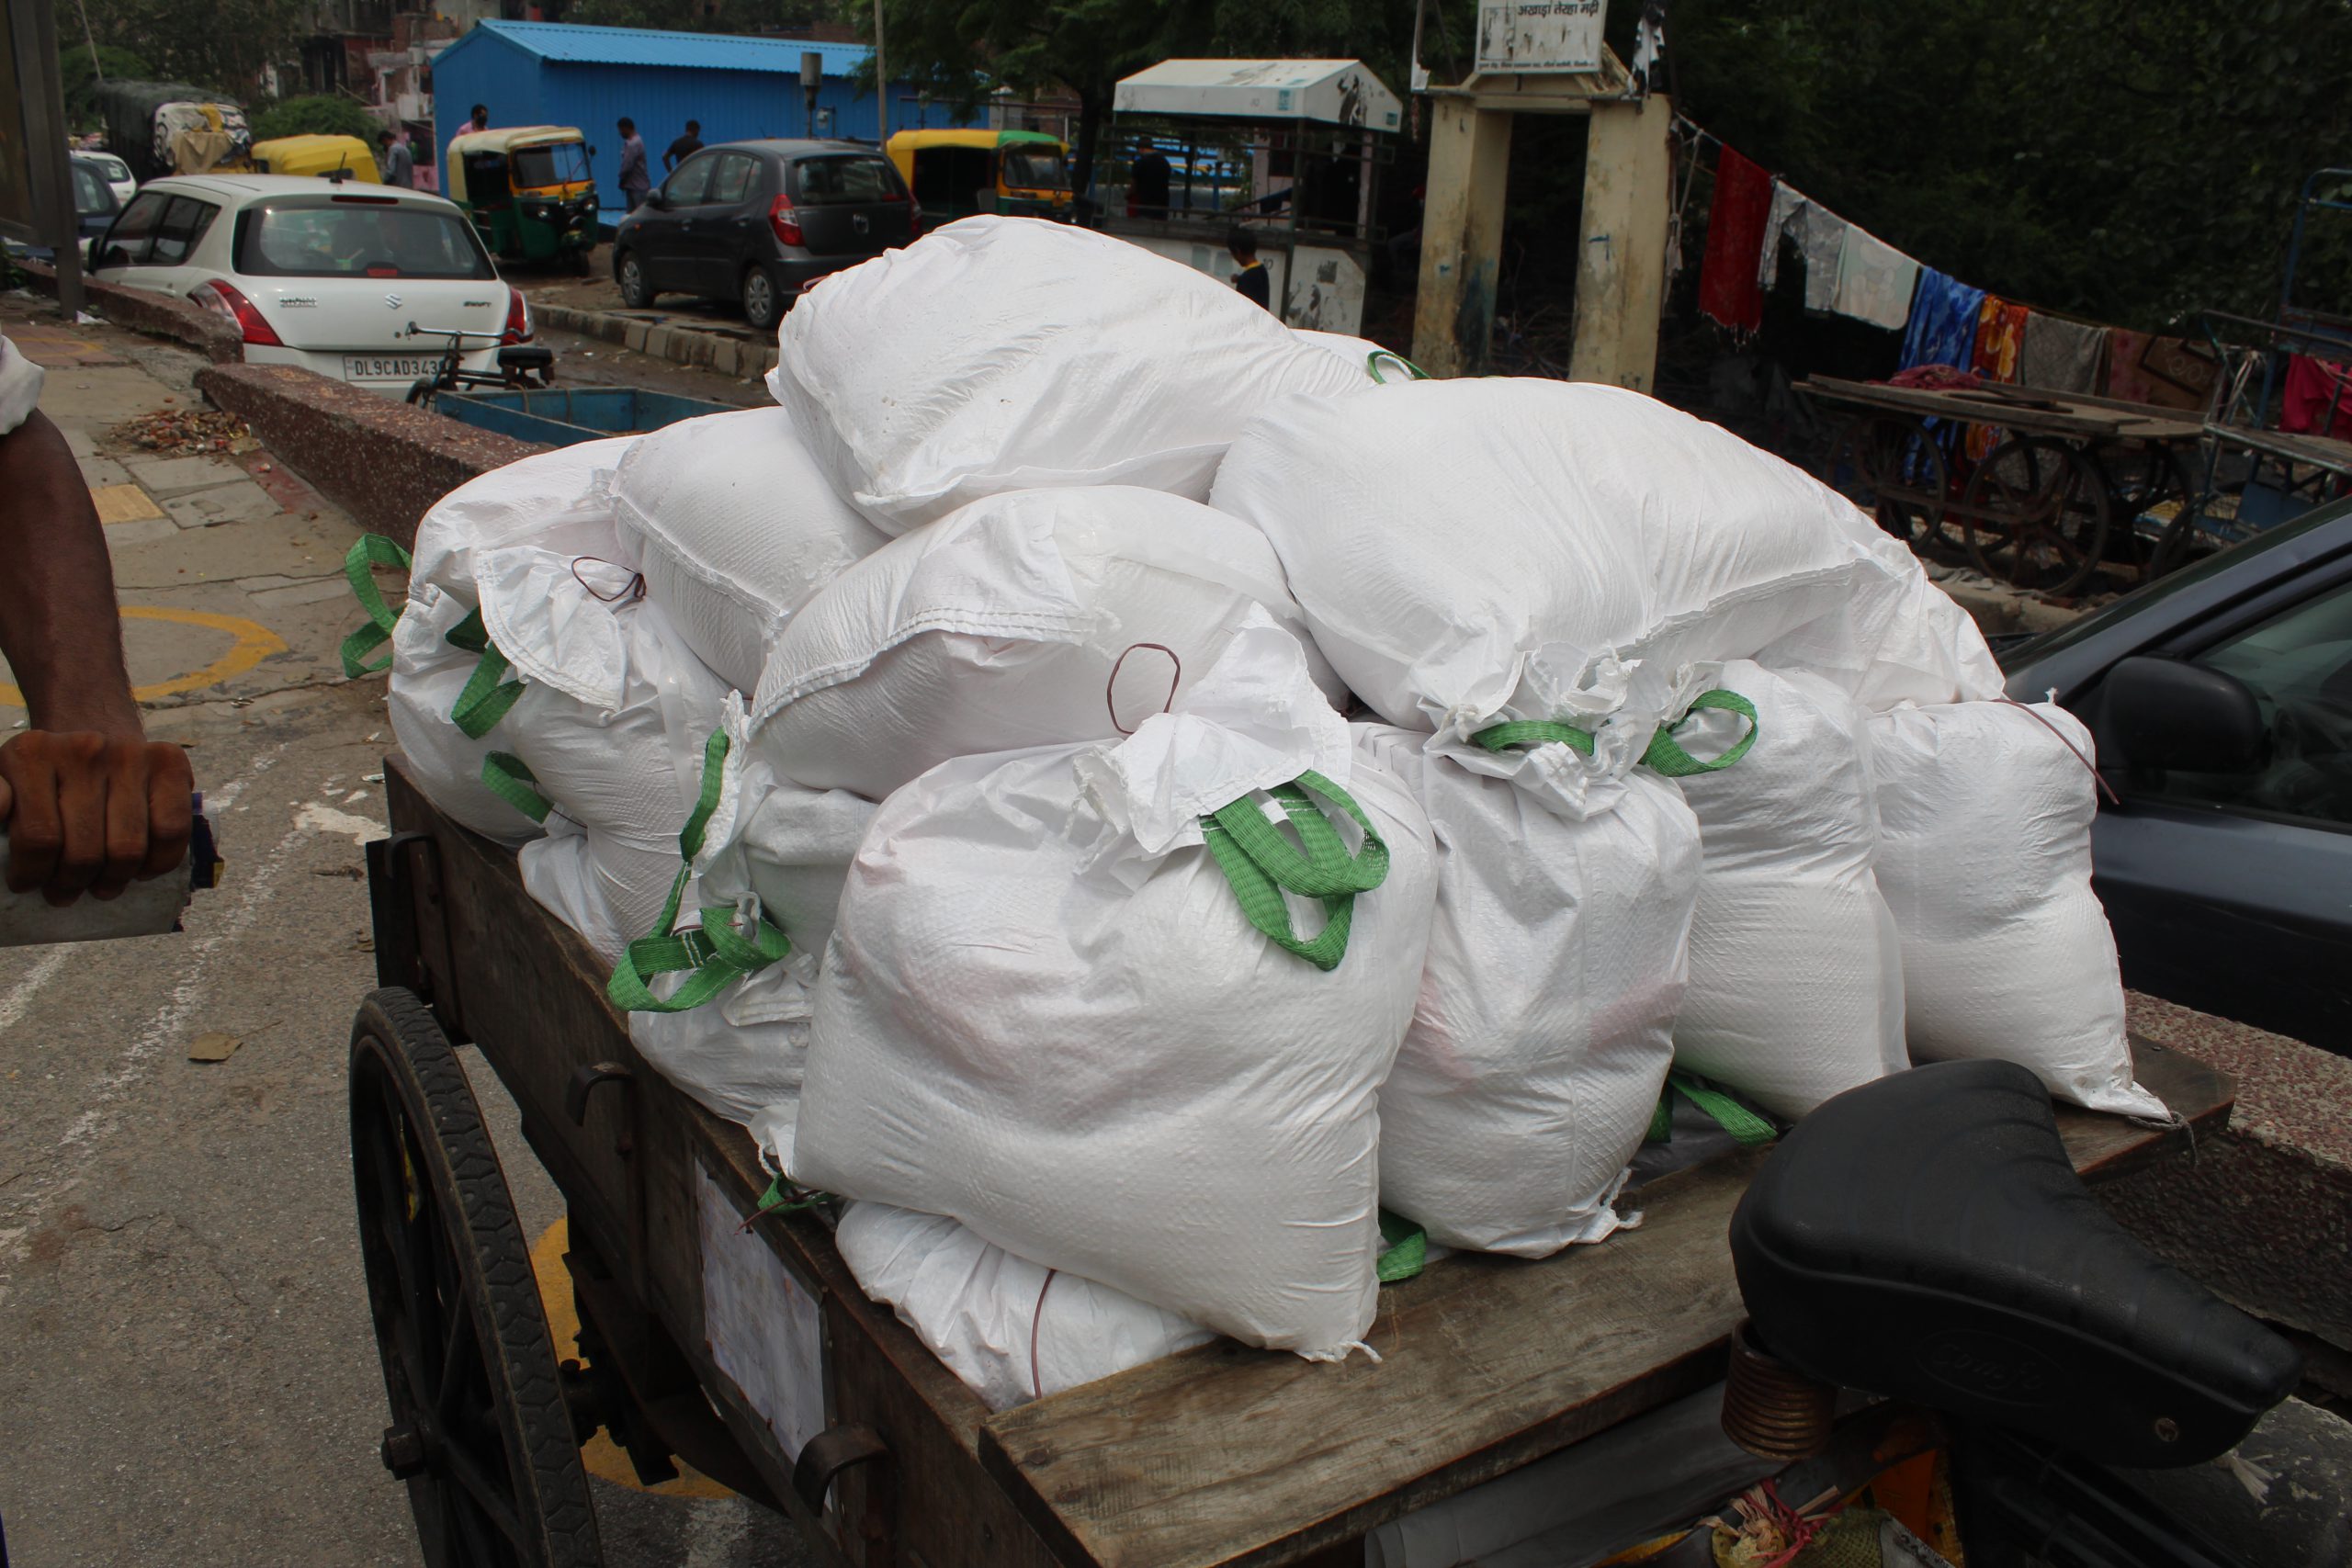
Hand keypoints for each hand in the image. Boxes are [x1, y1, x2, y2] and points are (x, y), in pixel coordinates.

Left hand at [0, 731, 193, 905]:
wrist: (91, 723)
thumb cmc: (45, 771)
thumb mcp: (4, 779)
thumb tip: (1, 812)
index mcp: (32, 754)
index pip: (39, 838)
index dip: (34, 874)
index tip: (29, 884)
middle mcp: (84, 749)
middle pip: (84, 850)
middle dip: (73, 883)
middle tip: (66, 891)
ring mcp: (131, 755)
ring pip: (128, 849)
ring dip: (114, 880)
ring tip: (102, 885)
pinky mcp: (170, 763)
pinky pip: (171, 832)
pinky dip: (158, 862)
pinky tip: (140, 868)